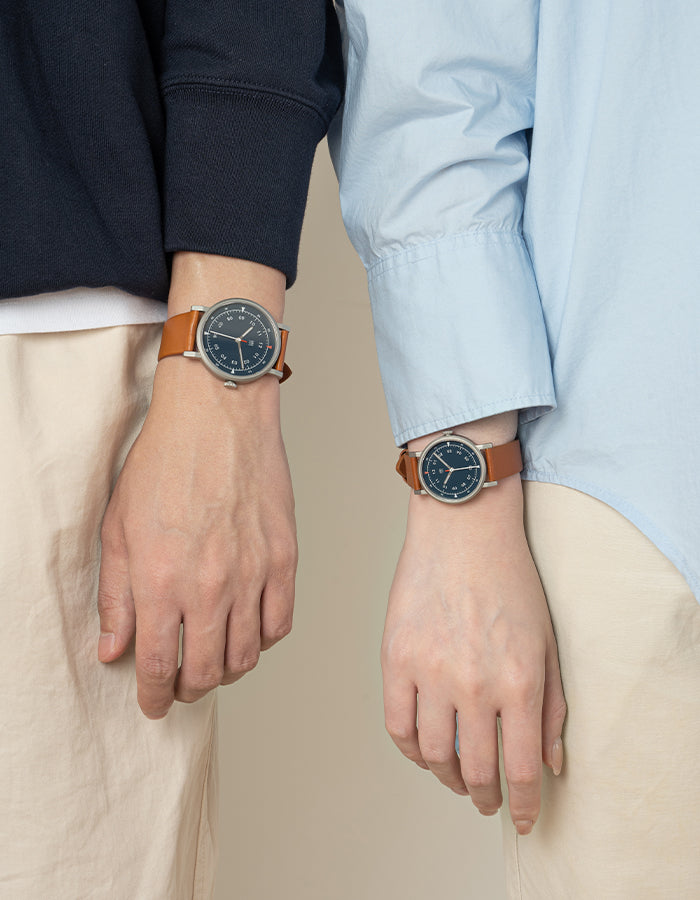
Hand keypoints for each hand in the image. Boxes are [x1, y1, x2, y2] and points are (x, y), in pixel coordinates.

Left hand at [95, 251, 296, 718]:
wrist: (219, 417)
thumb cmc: (165, 462)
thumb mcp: (119, 528)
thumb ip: (116, 596)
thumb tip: (113, 648)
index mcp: (162, 582)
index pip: (158, 665)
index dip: (153, 695)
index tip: (152, 703)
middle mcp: (211, 588)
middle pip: (208, 672)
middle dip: (189, 689)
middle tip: (181, 685)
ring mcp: (253, 575)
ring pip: (248, 655)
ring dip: (227, 670)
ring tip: (215, 660)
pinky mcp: (284, 559)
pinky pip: (280, 623)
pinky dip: (263, 639)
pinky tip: (248, 628)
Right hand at [381, 474, 565, 834]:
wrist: (463, 529)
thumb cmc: (509, 580)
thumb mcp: (546, 644)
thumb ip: (553, 708)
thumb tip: (551, 763)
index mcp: (518, 681)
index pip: (518, 768)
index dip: (520, 804)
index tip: (520, 817)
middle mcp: (473, 683)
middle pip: (475, 769)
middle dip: (484, 797)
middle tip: (486, 800)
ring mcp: (429, 671)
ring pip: (433, 754)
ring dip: (447, 777)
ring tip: (456, 777)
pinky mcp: (395, 657)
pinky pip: (396, 724)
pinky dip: (410, 749)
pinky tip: (423, 748)